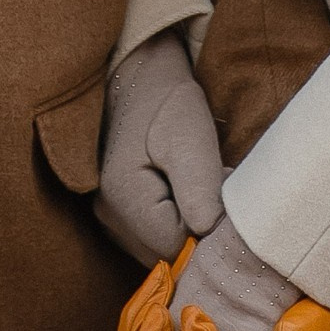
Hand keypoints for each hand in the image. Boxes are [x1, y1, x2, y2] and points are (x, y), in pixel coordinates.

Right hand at [95, 29, 224, 270]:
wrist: (139, 76)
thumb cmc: (167, 101)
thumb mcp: (190, 138)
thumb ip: (201, 192)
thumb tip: (211, 240)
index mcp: (123, 199)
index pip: (176, 248)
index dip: (207, 229)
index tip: (222, 192)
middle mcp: (108, 216)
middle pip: (166, 254)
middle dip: (198, 230)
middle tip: (215, 186)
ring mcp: (108, 217)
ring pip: (161, 248)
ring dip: (188, 227)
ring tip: (200, 185)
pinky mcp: (116, 214)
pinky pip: (153, 236)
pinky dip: (175, 222)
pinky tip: (184, 192)